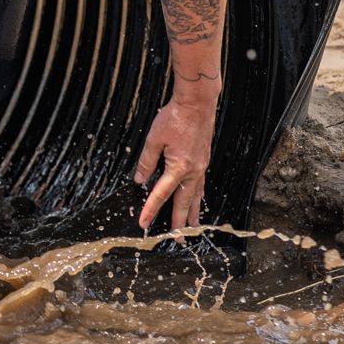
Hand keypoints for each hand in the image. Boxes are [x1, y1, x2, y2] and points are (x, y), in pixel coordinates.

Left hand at [134, 94, 215, 230]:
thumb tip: (140, 181)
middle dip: (180, 223)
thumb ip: (146, 162)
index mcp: (179, 167)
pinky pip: (201, 184)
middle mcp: (193, 171)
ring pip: (196, 196)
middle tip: (179, 240)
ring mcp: (201, 166)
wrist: (198, 103)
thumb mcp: (154, 138)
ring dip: (192, 213)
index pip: (161, 194)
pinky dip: (198, 196)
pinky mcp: (204, 160)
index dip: (151, 210)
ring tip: (191, 227)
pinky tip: (196, 200)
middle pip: (184, 203)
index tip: (144, 224)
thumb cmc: (175, 117)